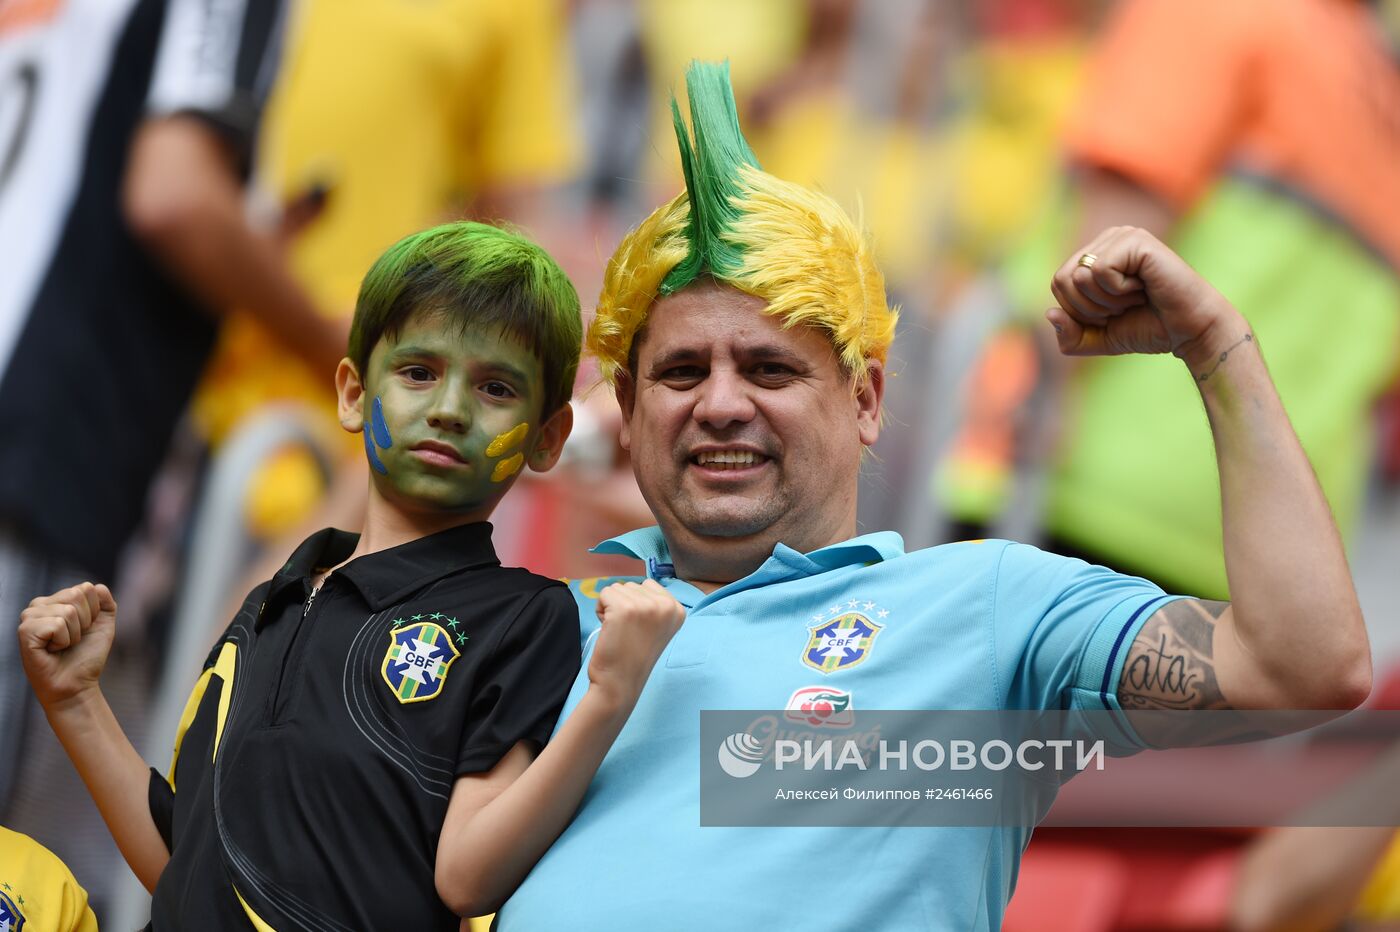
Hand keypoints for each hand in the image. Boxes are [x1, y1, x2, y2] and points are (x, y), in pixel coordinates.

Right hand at [18, 582, 116, 708]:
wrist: (77, 684)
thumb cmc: (86, 656)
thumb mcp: (103, 624)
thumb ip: (105, 602)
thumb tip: (98, 586)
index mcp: (56, 599)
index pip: (86, 588)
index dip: (94, 613)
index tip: (83, 630)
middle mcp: (39, 604)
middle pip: (77, 594)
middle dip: (84, 622)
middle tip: (72, 640)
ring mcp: (30, 616)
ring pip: (69, 610)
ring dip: (74, 634)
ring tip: (62, 646)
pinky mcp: (25, 630)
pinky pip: (58, 624)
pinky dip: (64, 640)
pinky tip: (52, 650)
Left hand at [588, 580, 684, 705]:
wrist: (620, 683)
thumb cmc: (633, 656)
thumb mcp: (658, 627)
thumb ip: (655, 605)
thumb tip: (641, 584)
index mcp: (678, 609)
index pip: (649, 586)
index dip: (637, 606)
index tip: (640, 629)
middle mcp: (667, 605)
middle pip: (633, 585)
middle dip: (624, 605)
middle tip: (628, 632)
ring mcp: (646, 606)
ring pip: (617, 588)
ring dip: (612, 607)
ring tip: (619, 632)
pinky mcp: (624, 609)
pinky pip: (604, 593)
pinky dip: (601, 610)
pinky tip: (609, 629)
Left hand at [1048, 226, 1241, 370]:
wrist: (1190, 330)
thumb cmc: (1149, 328)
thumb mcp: (1099, 338)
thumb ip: (1070, 335)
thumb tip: (1049, 313)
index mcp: (1096, 255)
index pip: (1057, 284)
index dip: (1079, 312)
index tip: (1112, 314)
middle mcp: (1107, 239)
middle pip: (1062, 280)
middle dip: (1089, 308)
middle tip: (1124, 307)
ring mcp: (1123, 235)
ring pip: (1079, 276)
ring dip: (1106, 301)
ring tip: (1135, 296)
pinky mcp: (1136, 240)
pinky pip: (1099, 271)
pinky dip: (1118, 291)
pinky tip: (1144, 287)